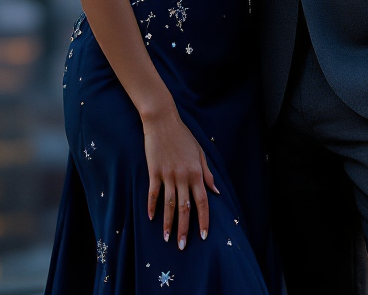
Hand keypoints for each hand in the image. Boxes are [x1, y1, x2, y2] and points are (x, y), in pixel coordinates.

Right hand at [142, 104, 218, 248]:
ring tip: (167, 239)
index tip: (203, 236)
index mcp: (196, 173)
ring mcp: (168, 174)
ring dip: (168, 223)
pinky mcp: (154, 171)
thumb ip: (207, 173)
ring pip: (169, 205)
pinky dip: (152, 206)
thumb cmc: (183, 136)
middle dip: (184, 229)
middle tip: (182, 247)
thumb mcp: (200, 152)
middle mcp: (183, 176)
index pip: (202, 202)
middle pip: (184, 208)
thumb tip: (216, 191)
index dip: (203, 220)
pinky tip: (151, 218)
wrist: (163, 121)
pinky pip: (154, 193)